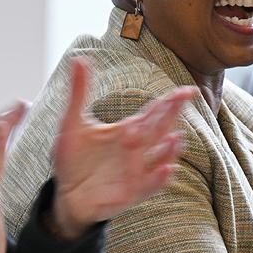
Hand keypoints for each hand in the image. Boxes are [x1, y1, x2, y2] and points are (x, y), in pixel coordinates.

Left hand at [49, 57, 193, 239]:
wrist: (65, 193)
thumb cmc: (73, 158)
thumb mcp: (73, 122)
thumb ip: (79, 92)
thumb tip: (79, 59)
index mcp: (128, 130)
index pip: (154, 112)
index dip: (171, 101)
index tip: (187, 90)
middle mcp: (138, 150)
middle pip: (160, 129)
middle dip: (172, 114)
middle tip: (183, 98)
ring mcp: (137, 171)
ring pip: (160, 158)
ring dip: (169, 150)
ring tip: (175, 137)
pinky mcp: (130, 193)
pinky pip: (149, 186)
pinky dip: (158, 179)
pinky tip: (167, 169)